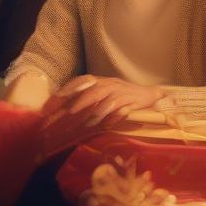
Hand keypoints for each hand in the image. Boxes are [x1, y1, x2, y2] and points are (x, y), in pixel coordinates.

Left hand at [51, 76, 165, 128]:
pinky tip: (103, 125)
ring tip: (83, 123)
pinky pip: (117, 108)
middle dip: (79, 102)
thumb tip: (67, 108)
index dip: (69, 87)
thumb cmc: (123, 97)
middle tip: (68, 113)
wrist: (149, 94)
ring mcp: (119, 91)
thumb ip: (90, 100)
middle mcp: (108, 84)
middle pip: (91, 91)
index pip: (82, 80)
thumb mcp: (105, 95)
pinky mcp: (130, 100)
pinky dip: (109, 116)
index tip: (57, 97)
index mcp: (100, 81)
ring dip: (93, 112)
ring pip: (104, 100)